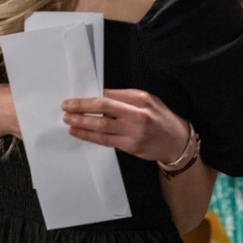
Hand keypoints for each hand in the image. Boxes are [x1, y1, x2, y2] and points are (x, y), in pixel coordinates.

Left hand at [62, 89, 189, 163]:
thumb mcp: (149, 100)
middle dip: (82, 107)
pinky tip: (79, 133)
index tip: (77, 98)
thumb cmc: (160, 118)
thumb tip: (101, 96)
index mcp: (141, 99)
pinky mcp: (130, 146)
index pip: (111, 95)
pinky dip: (90, 136)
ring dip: (82, 123)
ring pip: (101, 127)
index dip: (91, 97)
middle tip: (66, 106)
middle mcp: (137, 114)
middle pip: (104, 108)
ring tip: (68, 120)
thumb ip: (126, 98)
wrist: (176, 142)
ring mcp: (133, 132)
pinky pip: (105, 141)